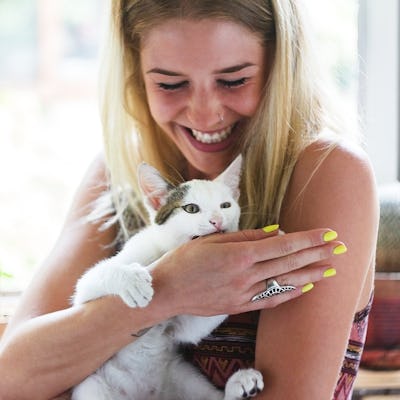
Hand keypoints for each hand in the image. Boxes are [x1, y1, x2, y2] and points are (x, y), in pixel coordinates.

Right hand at [150, 227, 343, 316]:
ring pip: (284, 283)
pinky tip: (304, 288)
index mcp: (238, 254)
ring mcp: (243, 294)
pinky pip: (270, 301)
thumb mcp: (211, 240)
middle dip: (316, 254)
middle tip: (339, 247)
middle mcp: (245, 275)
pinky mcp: (239, 306)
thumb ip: (245, 237)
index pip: (282, 245)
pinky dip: (289, 294)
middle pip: (288, 263)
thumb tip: (274, 232)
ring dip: (309, 275)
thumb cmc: (184, 260)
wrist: (166, 291)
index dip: (308, 239)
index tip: (328, 233)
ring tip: (330, 269)